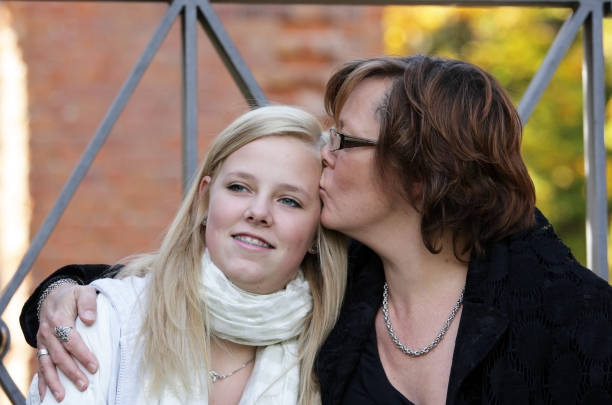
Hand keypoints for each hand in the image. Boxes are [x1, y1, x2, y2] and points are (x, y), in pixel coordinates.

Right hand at [36, 283, 98, 401]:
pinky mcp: (42, 348)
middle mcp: (47, 332)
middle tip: (84, 385)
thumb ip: (88, 303)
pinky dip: (42, 382)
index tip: (95, 366)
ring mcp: (43, 342)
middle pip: (59, 355)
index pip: (70, 339)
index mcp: (59, 318)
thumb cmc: (73, 296)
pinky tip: (46, 395)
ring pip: (46, 364)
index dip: (82, 354)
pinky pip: (40, 366)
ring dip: (54, 382)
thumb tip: (90, 319)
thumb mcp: (84, 291)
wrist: (53, 296)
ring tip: (63, 396)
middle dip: (71, 372)